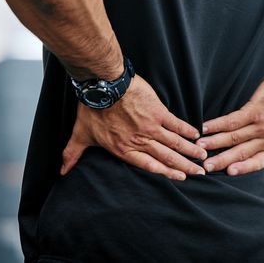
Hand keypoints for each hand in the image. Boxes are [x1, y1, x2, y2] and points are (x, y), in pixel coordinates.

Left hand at [60, 73, 207, 179]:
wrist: (104, 85)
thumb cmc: (92, 109)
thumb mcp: (81, 134)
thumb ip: (73, 154)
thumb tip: (62, 170)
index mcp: (124, 149)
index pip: (149, 165)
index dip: (166, 173)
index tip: (180, 178)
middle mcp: (140, 141)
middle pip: (167, 157)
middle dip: (184, 166)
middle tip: (199, 173)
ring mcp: (151, 126)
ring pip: (174, 142)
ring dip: (190, 150)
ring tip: (202, 156)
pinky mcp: (158, 111)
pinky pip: (175, 123)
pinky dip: (186, 129)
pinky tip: (196, 134)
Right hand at [195, 70, 263, 175]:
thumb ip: (257, 144)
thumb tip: (235, 154)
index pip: (256, 162)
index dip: (242, 169)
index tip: (228, 173)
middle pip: (240, 152)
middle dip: (221, 160)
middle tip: (205, 167)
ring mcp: (260, 125)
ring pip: (234, 137)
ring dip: (215, 142)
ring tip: (200, 146)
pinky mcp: (255, 111)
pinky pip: (233, 120)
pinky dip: (217, 125)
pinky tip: (206, 127)